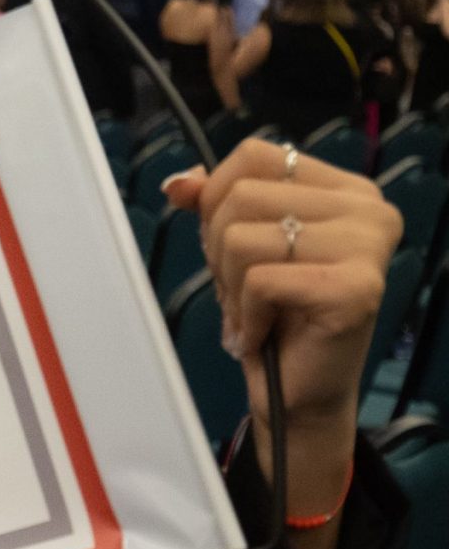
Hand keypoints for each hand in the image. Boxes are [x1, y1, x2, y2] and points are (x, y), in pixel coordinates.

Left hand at [164, 140, 398, 548]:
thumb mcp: (235, 244)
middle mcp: (369, 209)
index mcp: (346, 188)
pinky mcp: (356, 288)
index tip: (227, 242)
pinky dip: (247, 313)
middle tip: (243, 290)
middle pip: (241, 196)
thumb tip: (178, 182)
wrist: (298, 393)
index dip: (217, 196)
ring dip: (229, 285)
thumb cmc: (274, 313)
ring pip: (241, 237)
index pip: (255, 155)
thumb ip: (212, 202)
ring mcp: (368, 246)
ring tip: (254, 313)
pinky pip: (259, 280)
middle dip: (218, 249)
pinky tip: (266, 333)